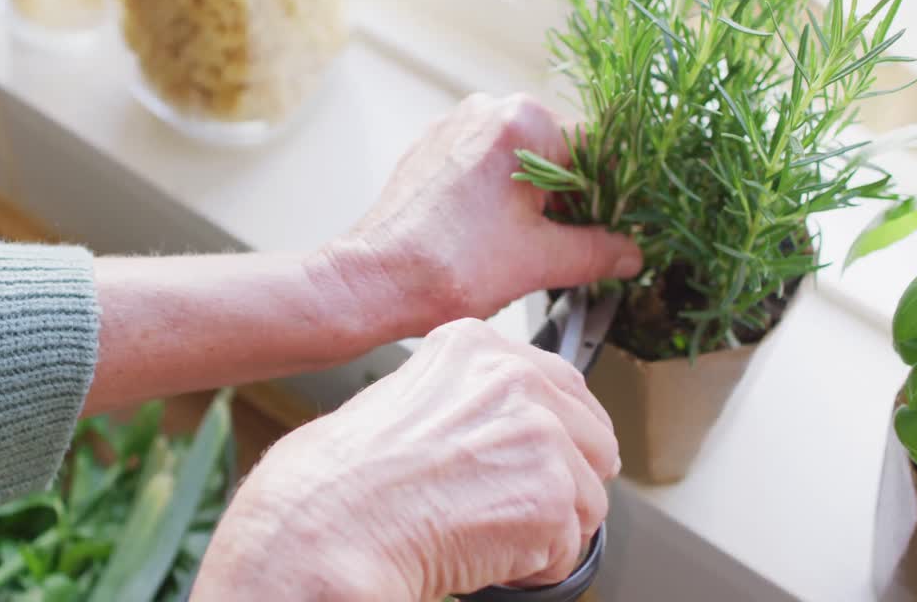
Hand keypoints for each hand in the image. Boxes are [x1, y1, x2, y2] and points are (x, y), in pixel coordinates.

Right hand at [193, 319, 618, 600]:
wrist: (324, 530)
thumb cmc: (335, 480)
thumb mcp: (401, 398)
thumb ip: (467, 401)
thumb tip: (505, 434)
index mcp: (475, 347)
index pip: (565, 385)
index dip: (558, 437)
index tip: (538, 461)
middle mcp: (514, 379)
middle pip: (592, 442)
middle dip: (559, 484)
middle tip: (503, 507)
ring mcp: (538, 436)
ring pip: (586, 502)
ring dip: (543, 531)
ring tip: (478, 531)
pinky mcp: (549, 498)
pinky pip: (567, 553)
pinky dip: (530, 570)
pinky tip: (478, 553)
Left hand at [322, 93, 641, 338]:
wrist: (373, 282)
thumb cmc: (447, 266)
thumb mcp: (541, 261)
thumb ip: (598, 252)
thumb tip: (629, 253)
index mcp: (522, 121)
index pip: (596, 148)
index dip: (614, 193)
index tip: (619, 227)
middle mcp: (486, 110)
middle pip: (558, 152)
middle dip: (574, 199)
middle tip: (581, 245)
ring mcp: (453, 129)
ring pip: (520, 160)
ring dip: (537, 200)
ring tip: (536, 247)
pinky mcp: (431, 153)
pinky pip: (484, 167)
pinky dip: (501, 197)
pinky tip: (499, 237)